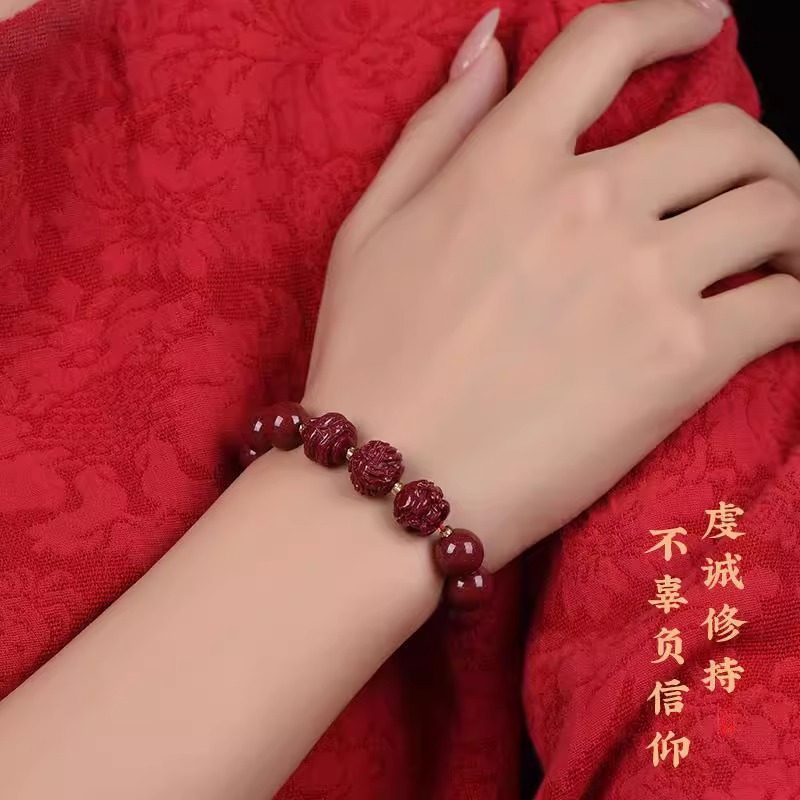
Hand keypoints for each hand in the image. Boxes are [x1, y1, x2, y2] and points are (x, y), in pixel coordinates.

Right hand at [304, 0, 799, 569]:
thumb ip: (435, 129)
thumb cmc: (367, 363)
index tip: (706, 20)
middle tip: (751, 180)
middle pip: (728, 132)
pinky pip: (787, 304)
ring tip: (780, 251)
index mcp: (506, 163)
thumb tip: (489, 44)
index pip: (609, 43)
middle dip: (757, 146)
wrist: (388, 488)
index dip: (672, 15)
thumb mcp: (368, 229)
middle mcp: (585, 203)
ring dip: (792, 222)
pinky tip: (784, 310)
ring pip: (778, 208)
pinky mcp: (679, 364)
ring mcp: (640, 281)